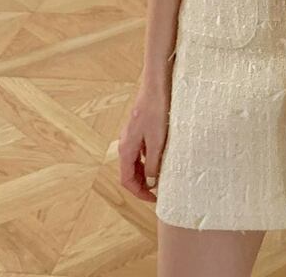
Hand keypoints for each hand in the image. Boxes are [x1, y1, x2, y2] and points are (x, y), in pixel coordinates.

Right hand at [118, 75, 171, 202]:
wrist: (156, 86)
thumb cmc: (156, 110)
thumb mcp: (157, 141)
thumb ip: (152, 163)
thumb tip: (150, 182)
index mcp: (126, 149)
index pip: (127, 180)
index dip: (139, 192)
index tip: (154, 199)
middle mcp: (125, 143)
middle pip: (129, 172)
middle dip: (141, 184)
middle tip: (158, 191)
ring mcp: (131, 135)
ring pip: (134, 162)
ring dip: (145, 173)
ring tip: (160, 177)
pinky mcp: (138, 128)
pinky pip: (139, 151)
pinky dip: (147, 160)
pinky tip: (160, 158)